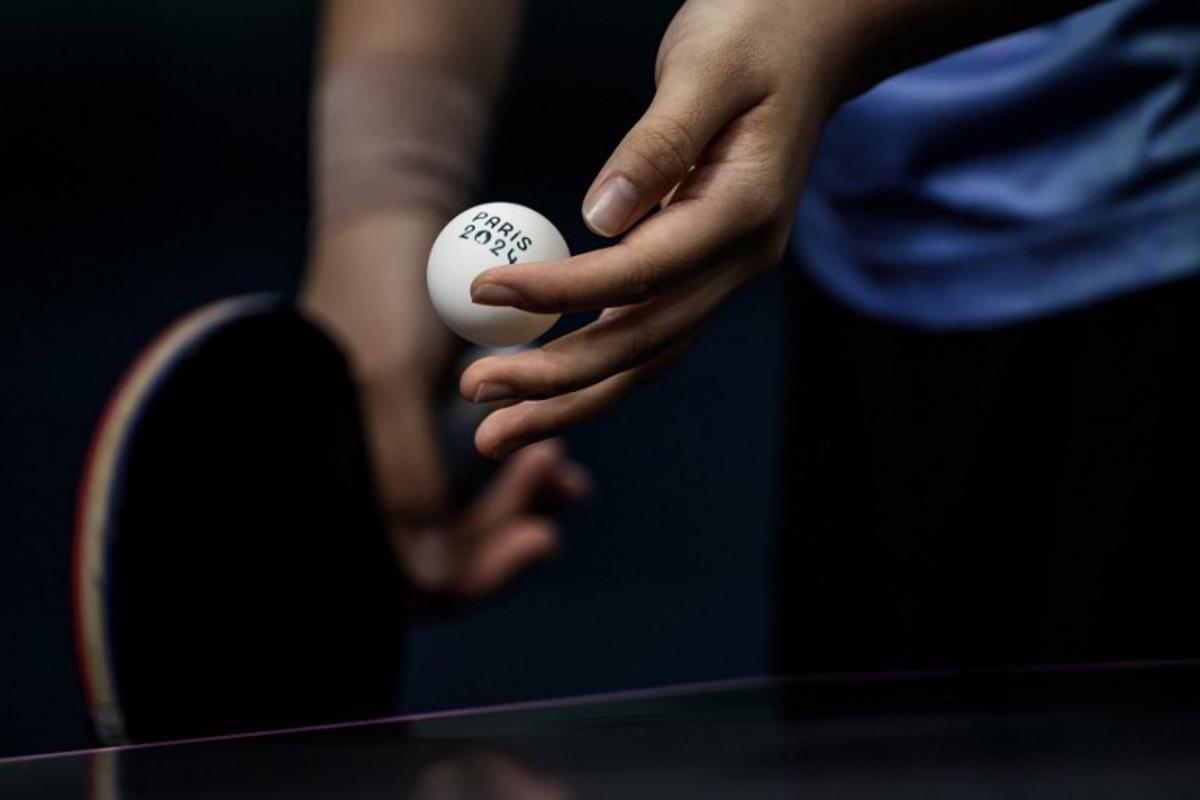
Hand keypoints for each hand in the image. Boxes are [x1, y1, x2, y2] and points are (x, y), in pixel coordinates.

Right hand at [302, 210, 589, 609]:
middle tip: (557, 478)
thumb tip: (426, 575)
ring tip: (560, 467)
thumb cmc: (379, 285)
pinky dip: (522, 471)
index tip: (538, 540)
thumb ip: (402, 473)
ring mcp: (400, 452)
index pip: (403, 576)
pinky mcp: (432, 424)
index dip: (474, 576)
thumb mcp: (388, 376)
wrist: (394, 209)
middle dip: (505, 528)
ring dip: (518, 500)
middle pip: (443, 552)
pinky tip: (560, 459)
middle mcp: (365, 474)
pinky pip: (479, 473)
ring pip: (467, 516)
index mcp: (335, 475)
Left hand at [460, 0, 846, 458]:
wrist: (814, 39)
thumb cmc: (758, 34)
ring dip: (570, 397)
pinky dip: (593, 364)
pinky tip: (541, 382)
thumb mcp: (705, 67)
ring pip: (644, 355)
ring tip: (497, 426)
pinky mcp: (702, 268)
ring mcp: (724, 271)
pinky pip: (645, 332)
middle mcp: (739, 259)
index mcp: (742, 213)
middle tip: (474, 397)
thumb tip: (599, 216)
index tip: (484, 294)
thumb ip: (659, 142)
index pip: (640, 273)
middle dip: (555, 380)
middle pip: (641, 343)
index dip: (559, 292)